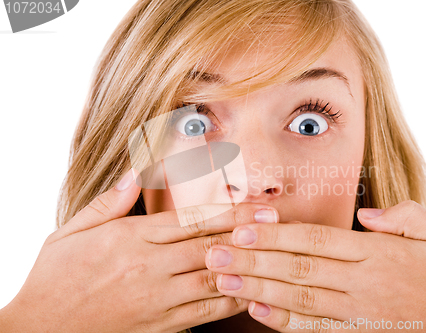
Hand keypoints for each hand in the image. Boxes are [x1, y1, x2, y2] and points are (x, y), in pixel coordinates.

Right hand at [0, 169, 279, 332]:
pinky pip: (204, 311)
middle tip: (278, 224)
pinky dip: (230, 300)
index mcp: (130, 239)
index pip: (189, 220)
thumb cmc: (55, 278)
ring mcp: (156, 299)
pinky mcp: (161, 325)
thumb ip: (108, 203)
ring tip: (275, 255)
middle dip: (246, 234)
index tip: (255, 205)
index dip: (228, 212)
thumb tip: (135, 173)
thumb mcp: (70, 232)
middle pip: (209, 246)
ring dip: (246, 265)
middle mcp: (148, 267)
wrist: (40, 330)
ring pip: (213, 279)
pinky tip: (251, 290)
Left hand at [205, 200, 425, 331]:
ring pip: (299, 297)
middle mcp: (363, 281)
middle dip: (252, 258)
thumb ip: (404, 218)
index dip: (275, 233)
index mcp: (377, 252)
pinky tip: (256, 311)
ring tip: (222, 278)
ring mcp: (361, 312)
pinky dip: (285, 321)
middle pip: (297, 266)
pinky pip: (317, 329)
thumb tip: (367, 214)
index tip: (241, 227)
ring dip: (257, 287)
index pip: (315, 238)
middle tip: (214, 252)